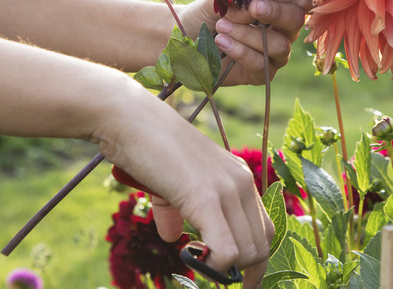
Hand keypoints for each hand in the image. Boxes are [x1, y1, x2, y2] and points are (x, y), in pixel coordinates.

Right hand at [93, 80, 273, 287]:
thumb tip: (174, 238)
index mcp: (237, 178)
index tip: (231, 277)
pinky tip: (190, 261)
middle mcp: (241, 182)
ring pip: (248, 252)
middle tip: (215, 283)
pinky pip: (226, 250)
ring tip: (198, 271)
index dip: (251, 261)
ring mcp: (226, 190)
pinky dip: (214, 267)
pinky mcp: (206, 198)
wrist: (129, 119)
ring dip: (226, 273)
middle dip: (243, 274)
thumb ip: (175, 211)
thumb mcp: (168, 184)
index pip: (264, 231)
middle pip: (261, 246)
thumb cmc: (145, 147)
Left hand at [180, 0, 315, 85]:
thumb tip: (254, 6)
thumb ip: (240, 0)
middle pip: (296, 21)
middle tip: (254, 7)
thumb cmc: (207, 13)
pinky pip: (261, 65)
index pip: (302, 0)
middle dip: (276, 13)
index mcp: (278, 7)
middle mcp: (281, 30)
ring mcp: (273, 55)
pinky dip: (241, 52)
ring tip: (221, 27)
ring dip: (249, 34)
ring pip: (279, 45)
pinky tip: (222, 42)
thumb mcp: (222, 0)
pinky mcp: (260, 75)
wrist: (186, 36)